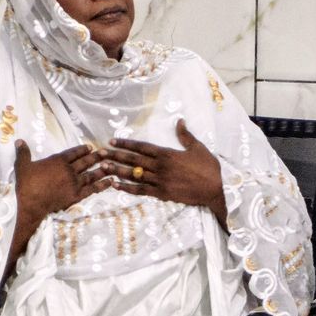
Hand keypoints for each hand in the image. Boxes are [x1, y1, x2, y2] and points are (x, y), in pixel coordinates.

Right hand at [14, 139, 103, 218]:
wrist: (32, 204)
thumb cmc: (26, 185)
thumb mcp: (22, 166)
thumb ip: (23, 153)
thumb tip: (19, 141)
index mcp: (58, 161)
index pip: (73, 153)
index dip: (82, 149)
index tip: (90, 147)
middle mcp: (69, 170)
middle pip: (86, 162)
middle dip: (96, 157)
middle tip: (105, 152)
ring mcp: (75, 183)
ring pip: (91, 174)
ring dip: (101, 169)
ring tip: (110, 165)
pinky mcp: (77, 195)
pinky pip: (93, 189)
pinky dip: (102, 185)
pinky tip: (111, 182)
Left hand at [105, 120, 227, 224]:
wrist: (214, 190)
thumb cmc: (208, 168)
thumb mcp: (198, 148)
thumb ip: (186, 135)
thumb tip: (179, 121)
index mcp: (167, 154)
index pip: (142, 147)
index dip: (126, 143)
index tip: (113, 140)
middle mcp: (160, 167)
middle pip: (134, 160)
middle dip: (116, 155)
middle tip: (100, 153)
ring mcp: (160, 181)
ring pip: (134, 175)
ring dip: (117, 170)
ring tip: (103, 167)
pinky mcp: (161, 194)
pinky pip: (141, 191)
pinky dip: (127, 188)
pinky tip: (115, 185)